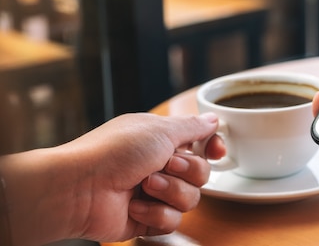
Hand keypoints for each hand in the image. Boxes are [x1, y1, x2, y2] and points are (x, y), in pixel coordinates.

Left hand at [0, 112, 225, 245]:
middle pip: (202, 173)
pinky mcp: (147, 219)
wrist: (79, 187)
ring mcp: (154, 194)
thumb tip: (212, 120)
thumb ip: (192, 127)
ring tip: (144, 185)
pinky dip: (155, 213)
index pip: (201, 144)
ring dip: (169, 191)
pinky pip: (172, 221)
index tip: (216, 151)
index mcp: (163, 140)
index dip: (213, 148)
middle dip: (187, 170)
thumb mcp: (159, 130)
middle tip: (165, 164)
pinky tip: (134, 205)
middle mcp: (161, 165)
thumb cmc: (114, 151)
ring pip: (190, 199)